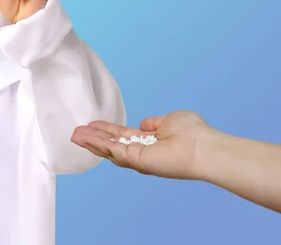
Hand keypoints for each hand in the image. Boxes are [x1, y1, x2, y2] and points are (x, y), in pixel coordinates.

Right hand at [71, 110, 212, 178]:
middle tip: (76, 132)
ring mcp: (138, 158)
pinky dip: (98, 144)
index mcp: (149, 142)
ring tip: (74, 135)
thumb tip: (143, 124)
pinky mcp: (137, 160)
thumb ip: (154, 122)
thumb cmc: (194, 133)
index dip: (107, 130)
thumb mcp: (170, 120)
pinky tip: (85, 137)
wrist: (205, 147)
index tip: (93, 124)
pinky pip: (113, 150)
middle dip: (93, 139)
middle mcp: (142, 153)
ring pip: (109, 150)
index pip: (123, 136)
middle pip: (112, 145)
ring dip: (91, 142)